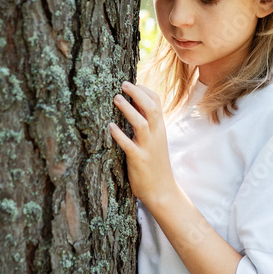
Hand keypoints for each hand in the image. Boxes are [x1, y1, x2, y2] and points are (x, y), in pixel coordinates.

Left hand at [109, 81, 177, 208]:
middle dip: (138, 93)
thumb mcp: (155, 140)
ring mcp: (148, 147)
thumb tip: (135, 105)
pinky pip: (129, 145)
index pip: (156, 102)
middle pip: (151, 108)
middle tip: (123, 84)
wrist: (163, 191)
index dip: (144, 90)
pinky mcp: (139, 160)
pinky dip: (119, 135)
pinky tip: (110, 127)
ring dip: (129, 109)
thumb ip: (147, 124)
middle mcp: (156, 135)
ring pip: (141, 123)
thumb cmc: (155, 163)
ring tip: (116, 98)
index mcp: (159, 128)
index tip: (131, 82)